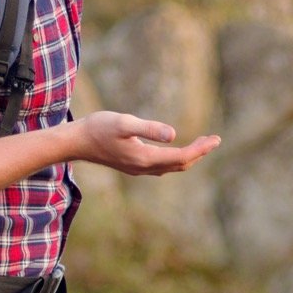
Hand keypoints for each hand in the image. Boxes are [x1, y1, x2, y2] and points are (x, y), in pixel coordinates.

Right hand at [69, 110, 220, 176]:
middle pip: (180, 164)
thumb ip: (149, 128)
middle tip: (214, 140)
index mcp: (145, 158)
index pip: (181, 157)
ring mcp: (138, 169)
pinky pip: (161, 166)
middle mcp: (144, 168)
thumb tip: (173, 134)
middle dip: (199, 153)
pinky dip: (175, 159)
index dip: (201, 149)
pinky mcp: (132, 166)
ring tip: (202, 144)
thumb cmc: (98, 128)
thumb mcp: (124, 123)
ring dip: (188, 157)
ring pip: (171, 167)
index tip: (216, 139)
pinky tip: (176, 151)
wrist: (76, 142)